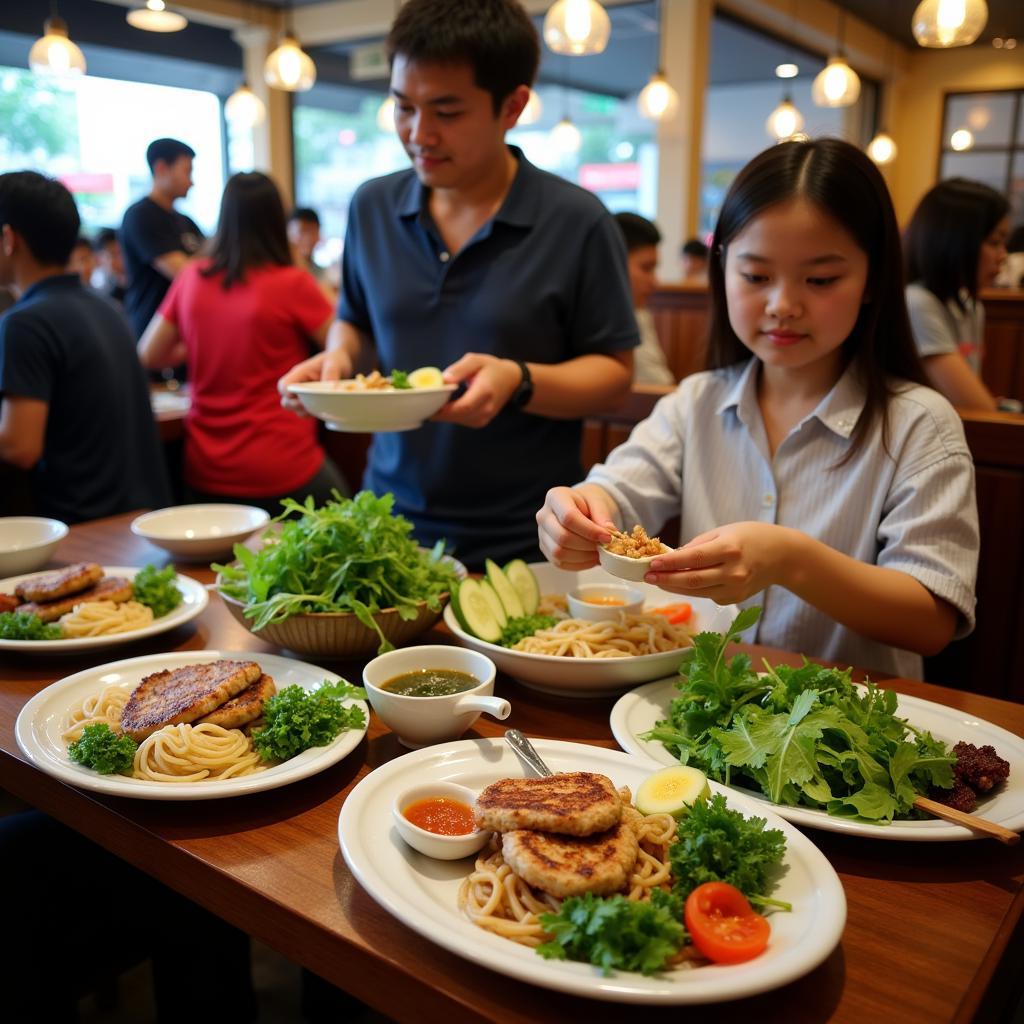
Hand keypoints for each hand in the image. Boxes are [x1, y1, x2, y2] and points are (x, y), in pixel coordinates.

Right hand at [277, 349, 352, 414]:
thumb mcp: (334, 363)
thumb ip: (331, 373)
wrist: (339, 360)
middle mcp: (298, 384)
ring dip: (304, 412)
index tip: (303, 399)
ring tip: (320, 409)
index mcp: (300, 373)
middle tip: (313, 406)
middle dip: (296, 407)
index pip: (284, 386)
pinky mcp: (311, 401)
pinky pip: (305, 412)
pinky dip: (312, 414)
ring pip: (294, 409)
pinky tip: (323, 411)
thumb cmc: (334, 359)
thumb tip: (332, 389)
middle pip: (286, 401)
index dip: (288, 395)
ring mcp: (303, 394)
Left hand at [430, 353, 521, 427]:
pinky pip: (461, 420)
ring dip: (443, 414)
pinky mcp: (480, 422)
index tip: (427, 405)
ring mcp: (484, 417)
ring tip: (430, 403)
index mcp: (485, 392)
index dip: (444, 409)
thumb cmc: (492, 368)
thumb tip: (444, 380)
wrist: (511, 381)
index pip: (463, 406)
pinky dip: (450, 415)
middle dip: (438, 411)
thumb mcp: (475, 360)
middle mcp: (486, 408)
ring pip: (457, 420)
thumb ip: (459, 369)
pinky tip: (443, 406)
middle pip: (457, 416)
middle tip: (421, 404)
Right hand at [536, 485, 618, 569]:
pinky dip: (580, 564)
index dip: (590, 531)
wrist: (579, 508)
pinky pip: (560, 563)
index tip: (608, 537)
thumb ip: (603, 516)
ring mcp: (542, 535)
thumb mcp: (598, 502)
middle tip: (605, 546)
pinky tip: (592, 557)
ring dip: (584, 557)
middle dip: (587, 545)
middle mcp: (543, 516)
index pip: (569, 518)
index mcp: (555, 497)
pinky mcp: (546, 550)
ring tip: (600, 552)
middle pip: (562, 537)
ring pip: (560, 553)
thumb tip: (609, 534)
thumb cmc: (587, 503)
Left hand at [645, 522, 794, 602]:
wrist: (783, 556)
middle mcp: (733, 572)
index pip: (693, 559)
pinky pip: (707, 595)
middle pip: (692, 580)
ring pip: (697, 591)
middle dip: (666, 579)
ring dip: (673, 587)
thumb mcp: (723, 531)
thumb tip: (672, 557)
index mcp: (729, 549)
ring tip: (656, 581)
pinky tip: (679, 583)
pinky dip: (691, 590)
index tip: (651, 563)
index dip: (670, 563)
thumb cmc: (751, 537)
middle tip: (647, 576)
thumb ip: (697, 545)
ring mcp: (735, 588)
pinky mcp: (734, 599)